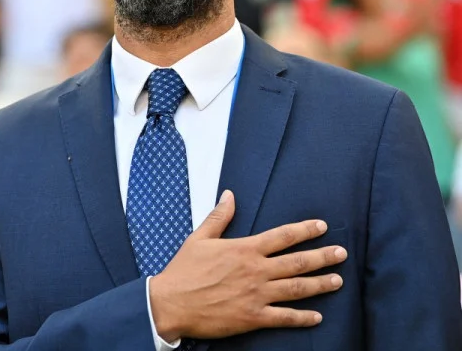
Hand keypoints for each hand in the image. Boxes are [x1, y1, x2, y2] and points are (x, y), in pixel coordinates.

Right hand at [149, 190, 346, 340]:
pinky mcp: (253, 317)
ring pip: (296, 289)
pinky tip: (317, 316)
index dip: (304, 230)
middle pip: (297, 262)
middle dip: (322, 257)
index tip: (321, 226)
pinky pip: (284, 318)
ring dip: (320, 284)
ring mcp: (256, 295)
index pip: (282, 236)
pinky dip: (302, 318)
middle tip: (341, 253)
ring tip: (337, 281)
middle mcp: (255, 271)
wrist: (171, 303)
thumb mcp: (199, 238)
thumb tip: (229, 195)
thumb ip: (219, 217)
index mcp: (244, 249)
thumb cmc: (183, 270)